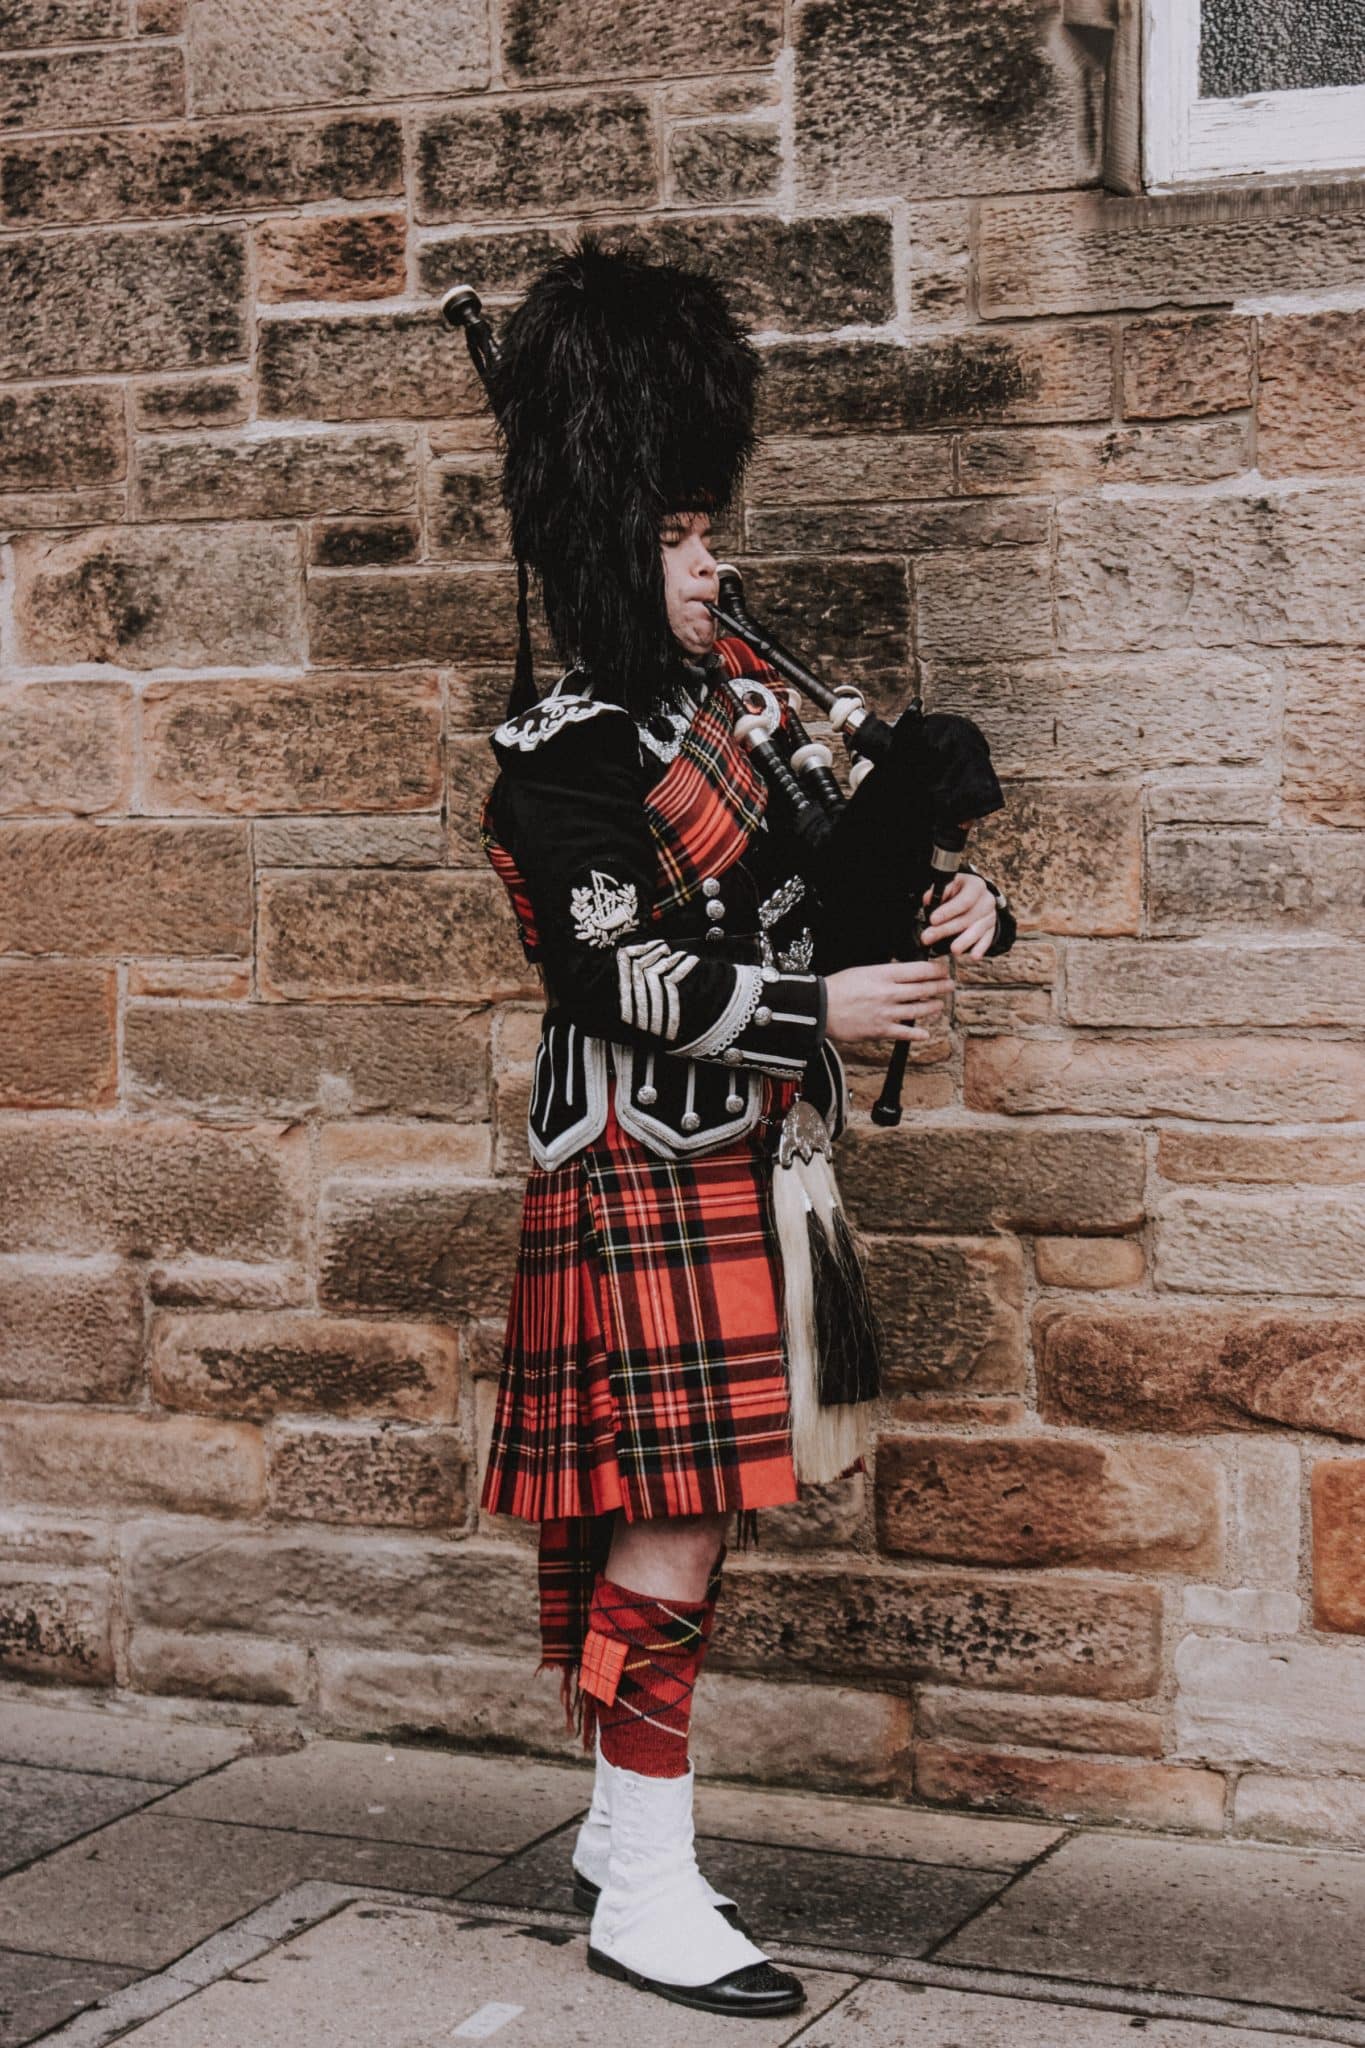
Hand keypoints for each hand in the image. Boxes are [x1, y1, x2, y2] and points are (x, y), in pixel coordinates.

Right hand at [824, 958, 952, 1043]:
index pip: (919, 970)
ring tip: (939, 1005)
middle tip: (950, 985)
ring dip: (933, 1006)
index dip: (936, 970)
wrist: (820, 1007)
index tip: (943, 969)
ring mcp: (886, 1012)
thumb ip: (885, 973)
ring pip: (918, 1009)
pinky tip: (925, 1033)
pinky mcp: (881, 1030)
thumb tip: (903, 973)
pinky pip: (905, 1033)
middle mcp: (889, 992)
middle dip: (940, 986)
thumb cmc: (838, 987)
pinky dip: (917, 1034)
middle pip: (923, 988)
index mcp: (884, 974)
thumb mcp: (863, 971)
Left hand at [923, 871, 997, 958]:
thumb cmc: (956, 891)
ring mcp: (990, 915)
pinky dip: (980, 948)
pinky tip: (974, 956)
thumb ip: (937, 892)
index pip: (964, 900)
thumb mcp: (947, 886)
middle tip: (928, 937)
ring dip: (964, 941)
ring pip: (978, 929)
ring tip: (953, 950)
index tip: (932, 920)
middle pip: (968, 917)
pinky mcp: (992, 928)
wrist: (975, 896)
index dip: (948, 911)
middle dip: (946, 929)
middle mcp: (986, 899)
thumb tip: (927, 900)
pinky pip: (987, 939)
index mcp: (975, 885)